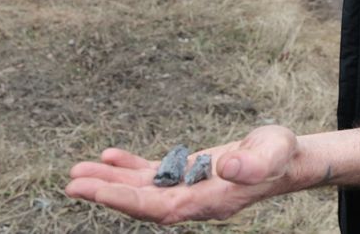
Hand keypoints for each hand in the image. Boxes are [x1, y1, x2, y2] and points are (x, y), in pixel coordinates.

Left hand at [65, 125, 299, 223]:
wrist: (286, 160)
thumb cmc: (281, 155)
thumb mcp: (273, 151)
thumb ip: (252, 163)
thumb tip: (225, 166)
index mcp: (212, 200)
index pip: (162, 208)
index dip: (129, 201)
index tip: (99, 191)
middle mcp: (194, 201)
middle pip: (144, 203)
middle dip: (107, 194)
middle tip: (73, 183)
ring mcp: (188, 189)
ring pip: (142, 190)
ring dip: (110, 182)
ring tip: (77, 173)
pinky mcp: (186, 175)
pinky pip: (151, 175)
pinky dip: (128, 167)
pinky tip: (109, 157)